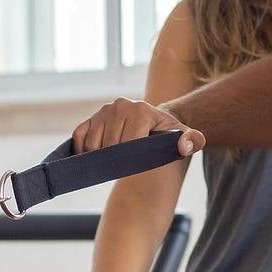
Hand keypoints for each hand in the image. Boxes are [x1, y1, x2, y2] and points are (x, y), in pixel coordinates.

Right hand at [72, 98, 205, 155]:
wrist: (155, 124)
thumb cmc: (168, 134)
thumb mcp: (183, 137)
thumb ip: (192, 141)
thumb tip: (183, 146)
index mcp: (141, 110)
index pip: (127, 144)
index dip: (131, 159)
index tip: (138, 165)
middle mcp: (120, 105)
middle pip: (108, 146)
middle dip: (116, 160)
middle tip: (128, 164)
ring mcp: (104, 111)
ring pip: (91, 145)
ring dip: (100, 158)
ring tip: (116, 161)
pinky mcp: (90, 118)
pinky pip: (79, 138)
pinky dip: (82, 151)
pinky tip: (97, 157)